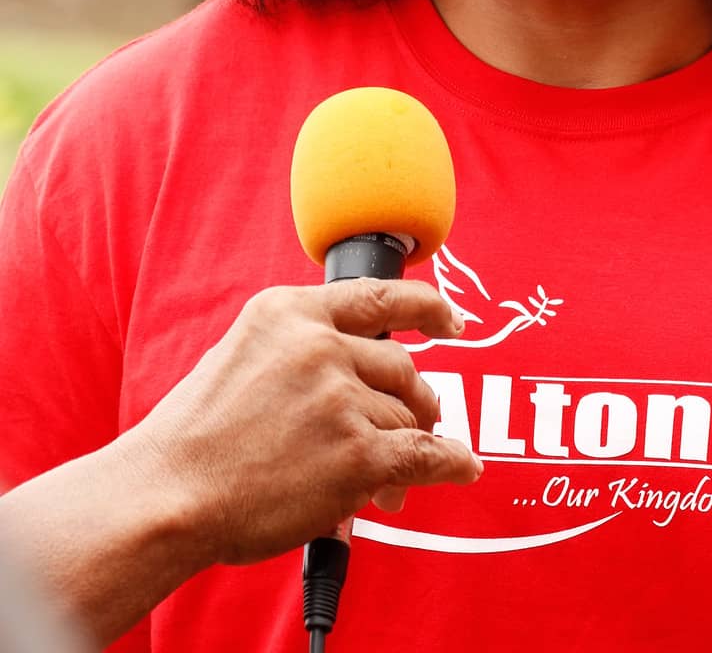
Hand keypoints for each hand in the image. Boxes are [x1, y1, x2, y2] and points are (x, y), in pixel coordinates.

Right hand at [123, 280, 480, 566]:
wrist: (169, 494)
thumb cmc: (196, 438)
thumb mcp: (242, 354)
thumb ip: (301, 350)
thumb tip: (362, 379)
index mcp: (290, 311)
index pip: (377, 297)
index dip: (426, 307)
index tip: (449, 319)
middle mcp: (320, 346)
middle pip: (400, 367)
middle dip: (412, 400)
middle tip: (415, 424)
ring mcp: (341, 398)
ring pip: (403, 417)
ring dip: (403, 447)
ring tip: (382, 482)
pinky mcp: (357, 454)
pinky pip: (422, 455)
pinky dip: (449, 462)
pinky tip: (462, 466)